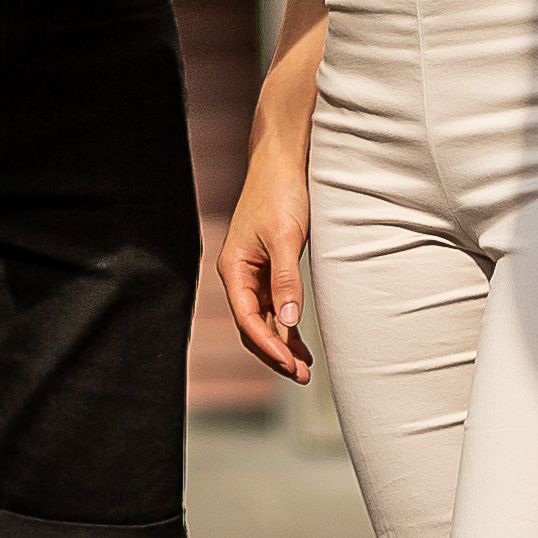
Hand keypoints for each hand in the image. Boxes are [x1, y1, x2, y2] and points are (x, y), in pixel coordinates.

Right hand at [219, 139, 311, 384]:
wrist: (282, 162)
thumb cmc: (279, 193)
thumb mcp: (284, 237)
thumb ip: (285, 279)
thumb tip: (289, 321)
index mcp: (233, 268)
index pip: (246, 318)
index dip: (266, 345)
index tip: (288, 364)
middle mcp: (239, 275)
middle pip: (252, 326)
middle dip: (274, 353)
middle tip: (300, 375)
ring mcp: (254, 273)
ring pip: (264, 321)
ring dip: (282, 345)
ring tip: (303, 370)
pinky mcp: (269, 268)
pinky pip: (275, 307)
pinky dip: (287, 327)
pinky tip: (300, 345)